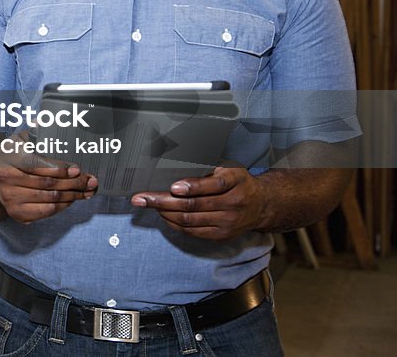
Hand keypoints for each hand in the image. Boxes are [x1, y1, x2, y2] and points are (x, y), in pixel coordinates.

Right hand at [0, 135, 97, 223]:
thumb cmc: (15, 155)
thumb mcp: (21, 139)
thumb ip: (35, 132)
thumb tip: (43, 122)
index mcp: (8, 155)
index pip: (36, 164)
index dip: (59, 169)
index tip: (77, 169)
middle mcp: (5, 178)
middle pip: (47, 183)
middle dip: (73, 183)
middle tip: (90, 181)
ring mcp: (9, 197)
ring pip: (49, 199)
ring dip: (72, 195)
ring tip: (86, 191)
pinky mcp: (16, 212)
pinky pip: (46, 211)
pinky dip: (62, 206)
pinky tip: (71, 199)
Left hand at [130, 166, 268, 240]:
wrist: (262, 205)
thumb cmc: (238, 182)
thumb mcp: (229, 169)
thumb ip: (208, 170)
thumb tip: (175, 168)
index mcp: (236, 182)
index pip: (213, 185)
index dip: (192, 187)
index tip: (173, 186)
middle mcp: (233, 204)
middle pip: (193, 205)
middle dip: (163, 201)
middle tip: (141, 198)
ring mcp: (227, 223)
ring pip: (189, 220)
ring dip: (164, 212)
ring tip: (148, 205)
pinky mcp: (221, 235)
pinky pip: (192, 231)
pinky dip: (174, 223)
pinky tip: (163, 215)